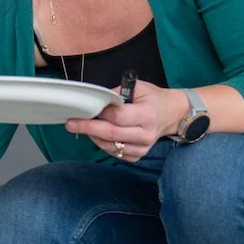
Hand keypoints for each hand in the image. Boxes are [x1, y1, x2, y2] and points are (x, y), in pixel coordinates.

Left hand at [64, 81, 186, 161]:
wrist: (172, 114)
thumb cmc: (153, 98)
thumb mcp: (139, 87)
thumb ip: (118, 93)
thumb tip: (97, 99)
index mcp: (147, 114)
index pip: (119, 117)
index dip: (102, 113)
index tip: (89, 108)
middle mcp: (146, 133)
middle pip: (112, 134)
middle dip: (88, 128)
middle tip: (71, 123)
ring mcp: (143, 147)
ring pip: (111, 146)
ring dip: (94, 137)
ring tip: (84, 127)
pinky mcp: (138, 155)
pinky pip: (116, 153)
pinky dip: (104, 144)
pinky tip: (99, 135)